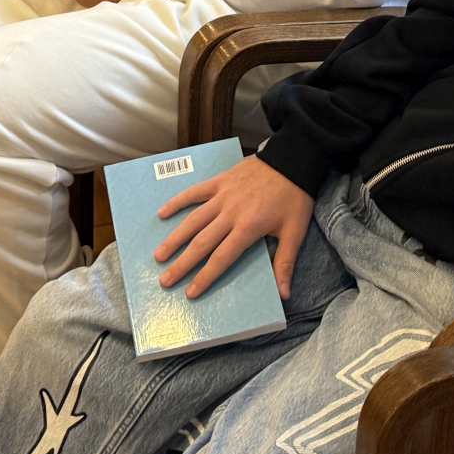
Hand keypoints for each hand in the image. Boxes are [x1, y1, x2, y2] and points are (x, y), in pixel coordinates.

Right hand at [154, 156, 312, 300]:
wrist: (292, 159)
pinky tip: (162, 213)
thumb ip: (285, 263)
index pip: (221, 258)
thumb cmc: (294, 197)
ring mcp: (222, 196)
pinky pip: (194, 192)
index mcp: (248, 228)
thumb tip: (284, 295)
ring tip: (158, 255)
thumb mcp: (295, 232)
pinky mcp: (219, 181)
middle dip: (182, 264)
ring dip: (174, 238)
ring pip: (193, 220)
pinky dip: (178, 202)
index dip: (205, 277)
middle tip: (164, 281)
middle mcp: (230, 214)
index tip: (190, 293)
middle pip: (201, 243)